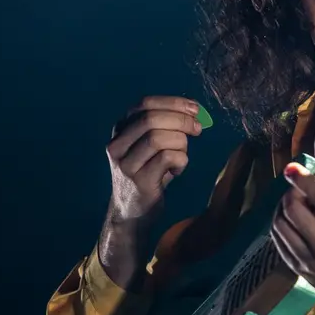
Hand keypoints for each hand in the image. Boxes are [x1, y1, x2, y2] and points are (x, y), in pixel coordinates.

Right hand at [106, 96, 202, 225]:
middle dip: (181, 120)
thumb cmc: (148, 173)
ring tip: (181, 155)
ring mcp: (126, 164)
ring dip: (180, 143)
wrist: (132, 211)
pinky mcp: (139, 181)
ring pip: (158, 138)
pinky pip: (167, 158)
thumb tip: (193, 108)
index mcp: (120, 130)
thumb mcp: (150, 146)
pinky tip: (177, 171)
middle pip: (151, 119)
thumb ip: (165, 126)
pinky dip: (181, 161)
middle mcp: (117, 145)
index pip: (145, 103)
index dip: (173, 103)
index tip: (195, 109)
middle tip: (198, 129)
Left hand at [270, 130, 314, 303]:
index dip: (302, 180)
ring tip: (291, 204)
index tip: (291, 169)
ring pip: (281, 226)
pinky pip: (278, 241)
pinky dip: (279, 225)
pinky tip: (288, 220)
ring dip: (282, 209)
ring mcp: (310, 260)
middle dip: (291, 194)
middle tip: (297, 191)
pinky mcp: (298, 269)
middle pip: (294, 210)